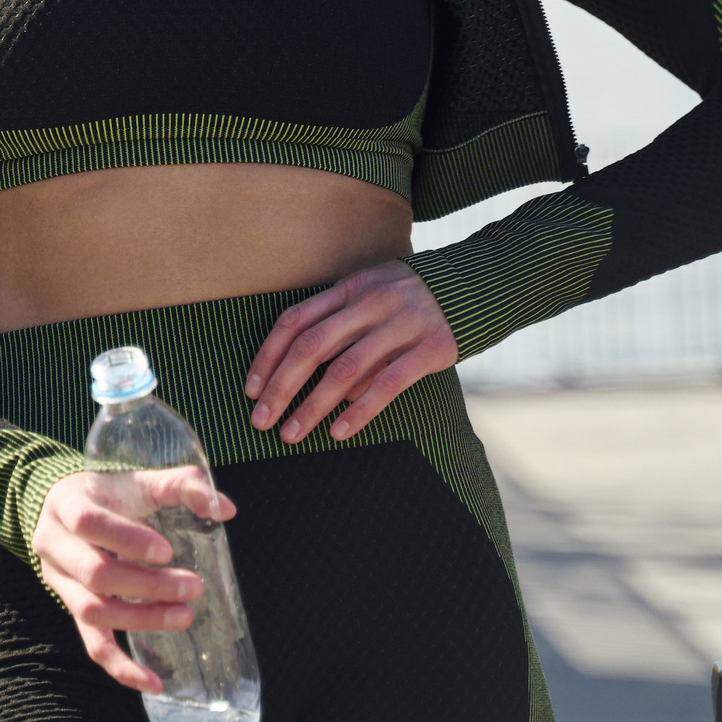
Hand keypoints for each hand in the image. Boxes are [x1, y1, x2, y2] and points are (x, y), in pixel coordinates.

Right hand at [31, 466, 235, 692]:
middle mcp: (54, 545)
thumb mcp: (137, 480)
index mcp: (66, 504)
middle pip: (94, 573)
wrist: (62, 507)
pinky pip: (92, 644)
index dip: (126, 540)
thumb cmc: (109, 494)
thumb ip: (181, 485)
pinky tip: (154, 681)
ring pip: (93, 611)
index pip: (88, 523)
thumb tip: (225, 508)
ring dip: (141, 620)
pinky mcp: (72, 609)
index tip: (167, 551)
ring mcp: (59, 582)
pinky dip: (121, 667)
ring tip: (184, 616)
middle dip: (147, 585)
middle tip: (193, 587)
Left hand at [244, 260, 457, 443]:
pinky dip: (360, 410)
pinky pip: (388, 383)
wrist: (470, 288)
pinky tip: (340, 432)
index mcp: (347, 289)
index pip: (295, 321)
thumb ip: (338, 329)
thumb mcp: (367, 297)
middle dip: (281, 386)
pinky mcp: (429, 349)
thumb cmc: (405, 301)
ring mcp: (400, 325)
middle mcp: (369, 303)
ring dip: (314, 405)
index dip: (268, 356)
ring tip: (292, 434)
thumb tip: (307, 380)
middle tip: (261, 420)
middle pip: (312, 346)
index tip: (250, 390)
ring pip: (345, 369)